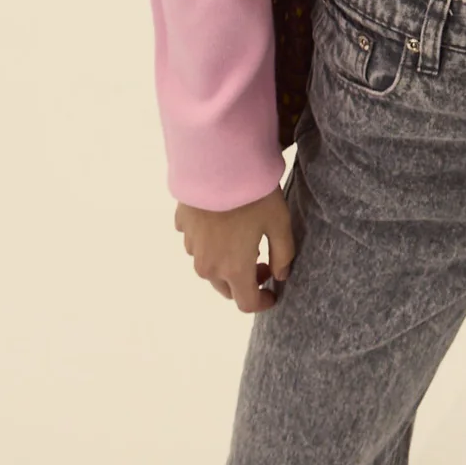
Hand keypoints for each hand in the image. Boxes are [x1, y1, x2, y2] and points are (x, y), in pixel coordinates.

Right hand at [174, 183, 296, 311]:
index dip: (262, 302)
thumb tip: (280, 275)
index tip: (273, 292)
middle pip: (226, 288)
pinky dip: (210, 241)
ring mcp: (191, 246)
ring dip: (226, 261)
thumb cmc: (254, 194)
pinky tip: (222, 222)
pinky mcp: (182, 226)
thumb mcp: (280, 222)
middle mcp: (208, 265)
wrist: (219, 162)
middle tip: (262, 260)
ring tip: (242, 237)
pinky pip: (196, 243)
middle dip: (245, 282)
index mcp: (234, 269)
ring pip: (210, 266)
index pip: (246, 303)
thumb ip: (283, 254)